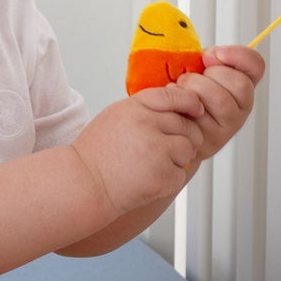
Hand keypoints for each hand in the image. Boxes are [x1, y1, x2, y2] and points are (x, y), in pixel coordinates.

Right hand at [71, 85, 204, 215]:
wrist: (83, 184)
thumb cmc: (97, 153)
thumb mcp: (117, 116)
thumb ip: (146, 108)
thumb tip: (179, 105)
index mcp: (136, 107)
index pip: (175, 96)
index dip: (190, 102)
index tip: (196, 110)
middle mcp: (148, 125)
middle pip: (188, 126)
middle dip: (183, 138)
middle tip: (163, 150)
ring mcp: (157, 151)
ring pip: (188, 149)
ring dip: (177, 159)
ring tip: (152, 165)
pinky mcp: (162, 176)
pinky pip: (181, 174)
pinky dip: (169, 180)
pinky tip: (148, 179)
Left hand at [178, 45, 263, 159]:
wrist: (164, 125)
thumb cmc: (180, 94)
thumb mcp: (195, 68)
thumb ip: (208, 58)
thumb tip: (211, 55)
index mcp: (239, 86)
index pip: (255, 66)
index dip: (238, 55)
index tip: (214, 53)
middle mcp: (240, 108)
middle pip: (241, 84)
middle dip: (212, 73)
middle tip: (192, 76)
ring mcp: (228, 127)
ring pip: (222, 100)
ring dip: (196, 86)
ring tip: (180, 86)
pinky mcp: (212, 141)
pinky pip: (202, 116)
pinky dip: (183, 102)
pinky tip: (176, 103)